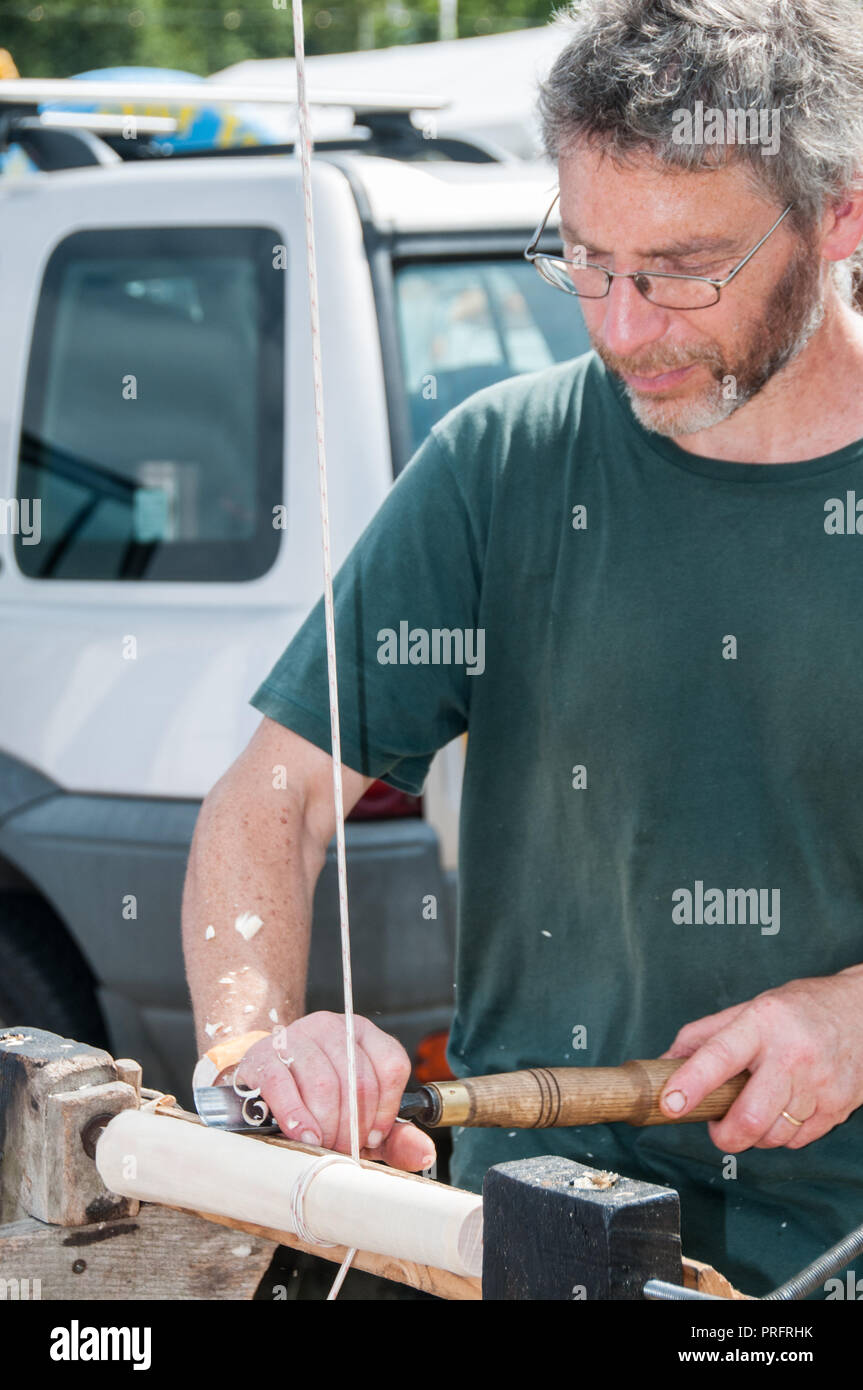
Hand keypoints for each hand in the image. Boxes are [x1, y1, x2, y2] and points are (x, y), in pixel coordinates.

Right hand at [234, 1011, 435, 1171]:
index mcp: (363, 1034)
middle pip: (359, 1079)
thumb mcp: (361, 1120)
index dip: (386, 1109)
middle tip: (342, 1151)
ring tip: (321, 1146)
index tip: (372, 1138)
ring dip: (326, 1126)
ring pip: (325, 1084)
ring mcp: (298, 1035)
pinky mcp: (264, 1054)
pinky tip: (302, 1135)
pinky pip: (284, 1086)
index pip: (392, 1065)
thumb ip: (395, 1137)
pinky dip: (296, 1117)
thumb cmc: (319, 1106)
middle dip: (353, 1127)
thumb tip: (425, 1153)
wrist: (262, 1092)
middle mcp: (333, 1027)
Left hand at [657, 968, 862, 1151]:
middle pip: (750, 1116)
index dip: (692, 1083)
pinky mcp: (836, 1108)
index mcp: (762, 1023)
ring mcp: (818, 1085)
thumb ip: (703, 1036)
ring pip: (771, 1136)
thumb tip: (664, 1064)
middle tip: (716, 1124)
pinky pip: (796, 1141)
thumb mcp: (748, 1008)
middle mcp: (792, 1054)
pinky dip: (779, 1135)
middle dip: (724, 1134)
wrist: (861, 1013)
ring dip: (753, 1134)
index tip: (670, 1103)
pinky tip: (780, 1111)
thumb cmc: (799, 1010)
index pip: (720, 1056)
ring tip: (752, 1109)